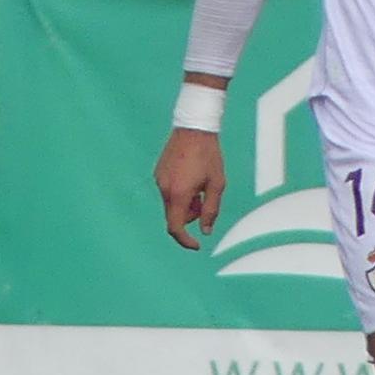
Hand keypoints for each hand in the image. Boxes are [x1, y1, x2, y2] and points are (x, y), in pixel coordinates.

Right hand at [156, 126, 226, 248]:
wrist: (193, 129)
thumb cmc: (208, 156)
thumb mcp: (216, 184)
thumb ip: (211, 210)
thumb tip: (206, 230)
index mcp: (179, 194)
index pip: (176, 227)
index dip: (185, 240)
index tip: (196, 245)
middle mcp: (165, 189)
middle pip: (174, 216)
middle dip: (190, 216)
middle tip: (205, 202)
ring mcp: (159, 180)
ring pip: (171, 203)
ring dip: (185, 204)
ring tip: (199, 187)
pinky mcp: (158, 172)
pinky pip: (168, 191)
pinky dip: (179, 193)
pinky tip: (191, 177)